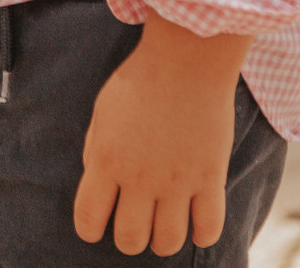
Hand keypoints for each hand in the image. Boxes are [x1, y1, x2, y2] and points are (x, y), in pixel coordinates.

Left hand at [75, 16, 248, 252]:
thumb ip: (96, 151)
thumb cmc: (140, 79)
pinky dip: (202, 235)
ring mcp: (178, 181)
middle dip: (130, 240)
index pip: (89, 220)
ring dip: (163, 241)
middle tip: (136, 224)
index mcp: (108, 160)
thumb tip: (97, 185)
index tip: (97, 227)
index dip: (90, 230)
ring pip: (168, 242)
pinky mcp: (210, 177)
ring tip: (164, 227)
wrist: (186, 57)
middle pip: (130, 239)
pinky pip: (209, 228)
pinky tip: (197, 224)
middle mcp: (140, 177)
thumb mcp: (103, 111)